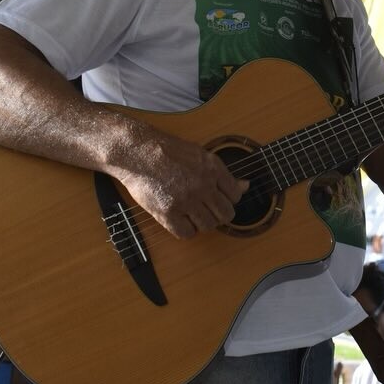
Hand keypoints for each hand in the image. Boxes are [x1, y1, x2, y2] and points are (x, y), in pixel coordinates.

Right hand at [118, 131, 249, 238]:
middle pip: (226, 214)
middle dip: (218, 214)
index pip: (235, 196)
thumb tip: (245, 186)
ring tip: (191, 213)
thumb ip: (223, 174)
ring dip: (202, 222)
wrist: (138, 152)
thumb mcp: (201, 155)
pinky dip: (185, 230)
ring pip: (208, 225)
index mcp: (213, 168)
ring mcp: (186, 200)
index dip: (227, 199)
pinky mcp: (168, 212)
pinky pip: (187, 233)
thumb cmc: (168, 151)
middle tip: (206, 210)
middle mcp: (203, 185)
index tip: (216, 198)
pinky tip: (179, 220)